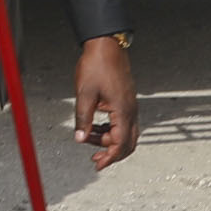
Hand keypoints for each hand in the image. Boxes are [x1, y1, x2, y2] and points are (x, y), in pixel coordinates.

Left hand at [73, 35, 140, 166]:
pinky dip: (111, 129)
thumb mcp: (84, 94)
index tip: (98, 165)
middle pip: (128, 143)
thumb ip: (83, 119)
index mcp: (122, 109)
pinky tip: (96, 127)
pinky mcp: (126, 100)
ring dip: (109, 140)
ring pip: (126, 133)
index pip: (120, 143)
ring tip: (89, 137)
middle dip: (112, 153)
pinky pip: (123, 123)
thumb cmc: (97, 64)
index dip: (109, 157)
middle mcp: (130, 109)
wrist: (106, 45)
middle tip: (95, 157)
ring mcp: (130, 105)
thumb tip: (80, 139)